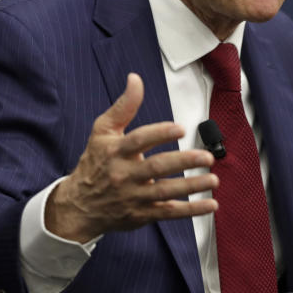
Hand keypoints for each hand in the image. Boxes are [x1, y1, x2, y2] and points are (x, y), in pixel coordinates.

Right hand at [46, 73, 218, 242]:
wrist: (79, 206)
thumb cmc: (96, 162)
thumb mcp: (103, 131)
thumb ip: (123, 106)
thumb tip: (135, 79)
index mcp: (115, 151)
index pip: (139, 140)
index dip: (160, 134)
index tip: (181, 129)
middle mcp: (124, 174)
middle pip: (156, 167)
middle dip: (183, 161)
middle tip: (206, 157)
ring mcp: (133, 196)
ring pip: (165, 191)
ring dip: (192, 186)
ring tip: (214, 179)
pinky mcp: (141, 214)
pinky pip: (168, 212)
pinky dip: (191, 210)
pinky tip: (211, 204)